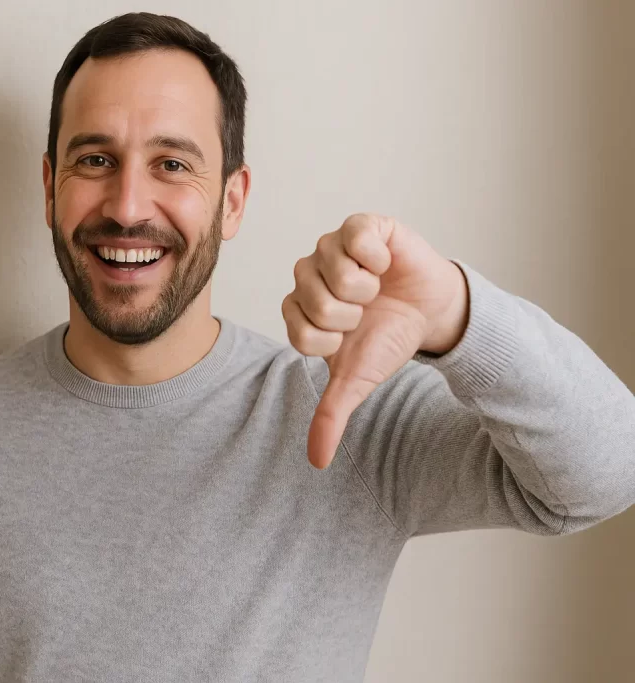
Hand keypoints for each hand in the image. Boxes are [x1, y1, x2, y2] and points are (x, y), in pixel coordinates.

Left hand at [282, 213, 468, 468]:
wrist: (432, 312)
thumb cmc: (387, 339)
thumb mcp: (358, 379)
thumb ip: (332, 414)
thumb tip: (317, 460)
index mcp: (299, 307)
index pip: (299, 330)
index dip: (333, 339)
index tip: (351, 335)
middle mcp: (308, 274)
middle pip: (315, 302)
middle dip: (352, 316)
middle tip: (367, 311)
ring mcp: (333, 247)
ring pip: (334, 271)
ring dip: (366, 289)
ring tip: (377, 288)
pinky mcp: (363, 226)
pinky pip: (356, 238)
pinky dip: (377, 258)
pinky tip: (385, 264)